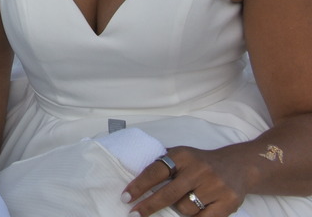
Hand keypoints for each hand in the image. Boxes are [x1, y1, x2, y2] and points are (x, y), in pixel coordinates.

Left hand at [122, 146, 245, 216]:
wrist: (239, 166)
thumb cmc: (201, 163)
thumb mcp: (182, 155)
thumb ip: (162, 163)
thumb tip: (133, 173)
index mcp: (183, 156)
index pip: (155, 171)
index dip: (139, 186)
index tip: (126, 197)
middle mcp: (199, 170)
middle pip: (168, 194)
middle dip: (149, 206)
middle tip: (134, 214)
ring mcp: (215, 187)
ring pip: (185, 209)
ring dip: (179, 209)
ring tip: (184, 201)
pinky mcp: (228, 202)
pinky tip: (192, 214)